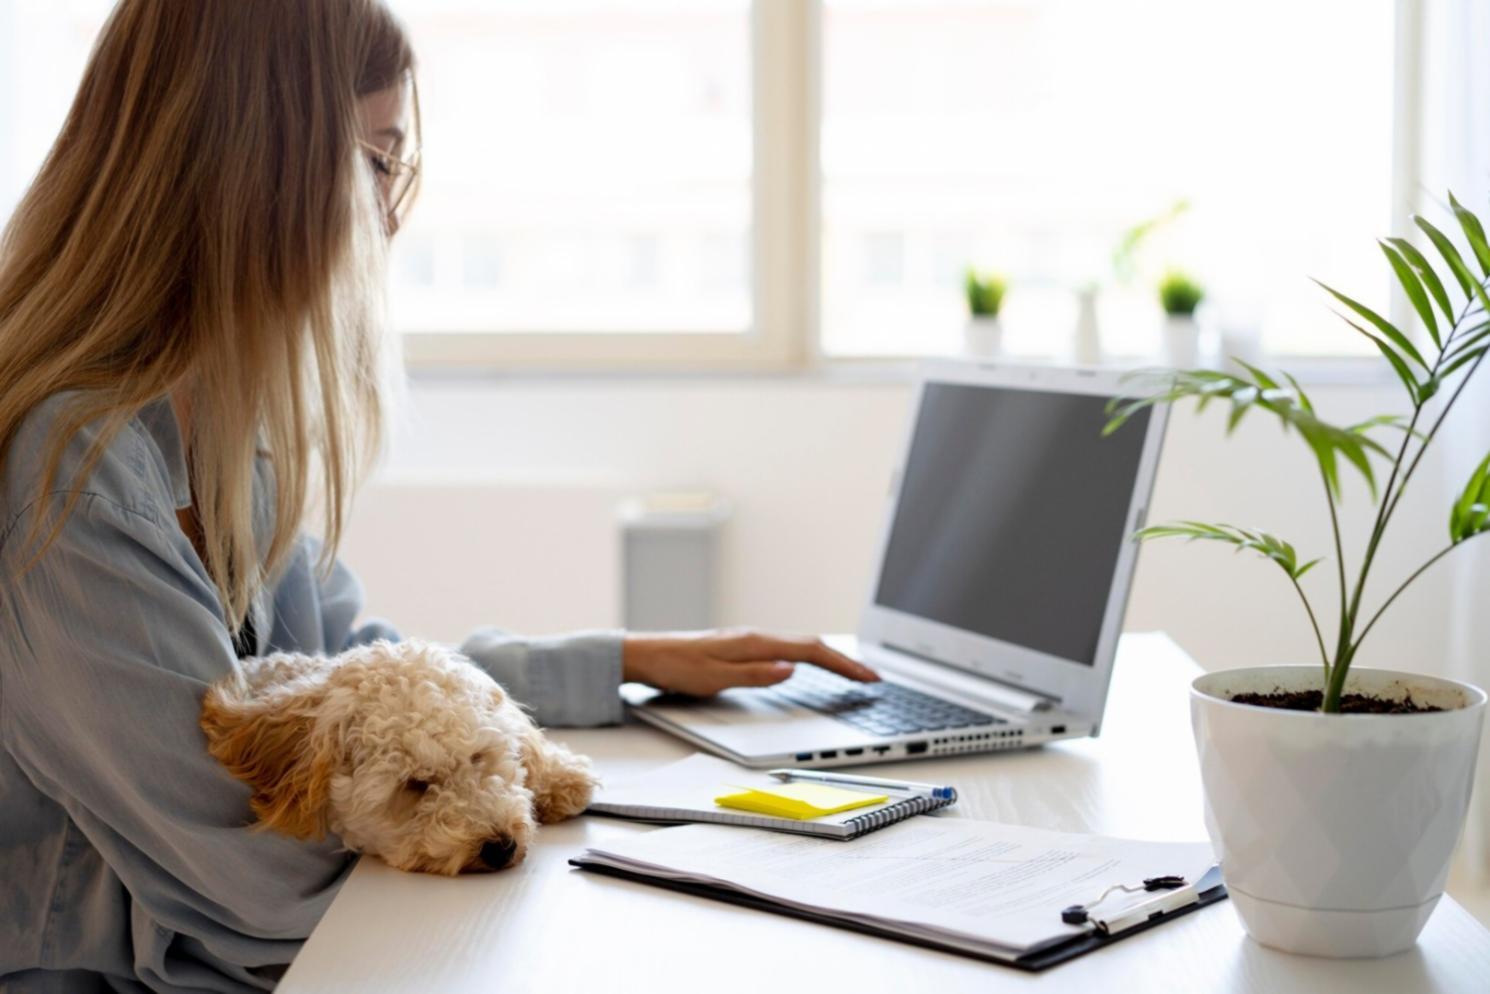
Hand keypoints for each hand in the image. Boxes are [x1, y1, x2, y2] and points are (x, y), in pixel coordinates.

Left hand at [622, 630, 878, 696]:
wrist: (648, 655)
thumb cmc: (677, 668)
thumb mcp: (715, 678)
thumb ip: (756, 675)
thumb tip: (792, 668)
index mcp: (755, 643)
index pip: (812, 651)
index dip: (844, 665)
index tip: (868, 678)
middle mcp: (757, 637)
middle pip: (813, 645)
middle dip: (845, 661)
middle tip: (871, 678)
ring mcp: (751, 641)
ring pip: (801, 646)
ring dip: (829, 659)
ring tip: (851, 673)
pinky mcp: (744, 647)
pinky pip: (787, 649)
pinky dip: (810, 658)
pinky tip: (811, 665)